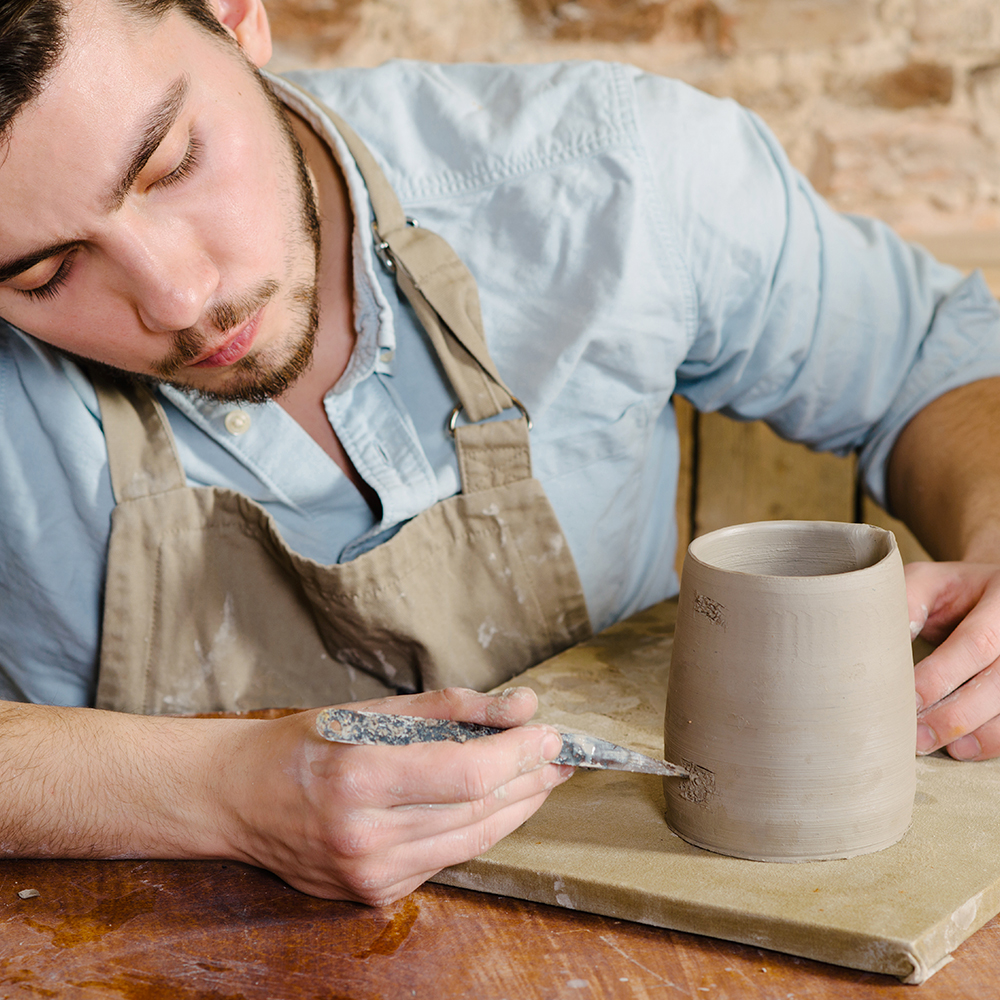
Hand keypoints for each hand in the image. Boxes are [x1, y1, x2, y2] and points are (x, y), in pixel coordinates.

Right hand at [215, 686, 571, 903]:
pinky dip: (476, 829)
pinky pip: (446, 858)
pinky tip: (493, 804)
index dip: (521, 755)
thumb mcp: (372, 707)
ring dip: (516, 808)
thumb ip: (450, 708)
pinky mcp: (375, 894)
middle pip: (478, 811)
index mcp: (359, 777)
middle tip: (560, 755)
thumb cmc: (305, 744)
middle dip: (529, 780)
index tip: (552, 735)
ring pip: (472, 841)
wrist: (240, 799)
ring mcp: (369, 874)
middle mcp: (364, 836)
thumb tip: (521, 707)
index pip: (468, 774)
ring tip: (541, 778)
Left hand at [906, 561, 999, 760]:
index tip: (909, 698)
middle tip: (916, 735)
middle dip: (955, 714)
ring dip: (974, 733)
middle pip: (999, 682)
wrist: (991, 594)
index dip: (942, 674)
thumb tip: (881, 641)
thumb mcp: (927, 582)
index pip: (976, 643)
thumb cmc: (952, 591)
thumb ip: (906, 601)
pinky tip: (962, 747)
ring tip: (935, 745)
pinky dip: (990, 740)